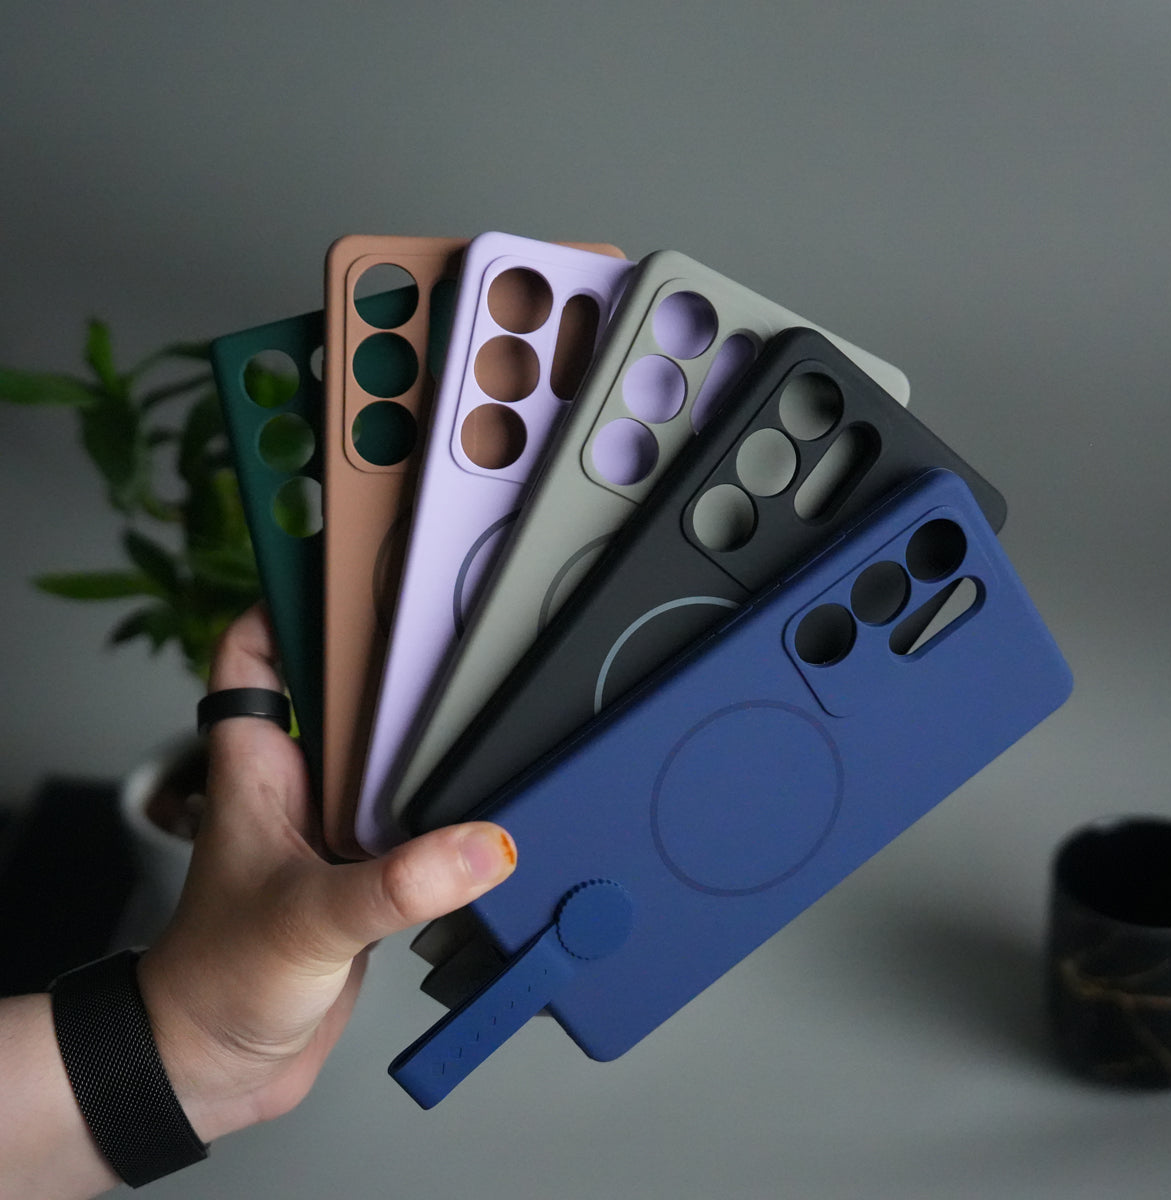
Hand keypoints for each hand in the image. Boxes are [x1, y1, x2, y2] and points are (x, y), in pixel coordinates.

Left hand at [137, 603, 516, 1141]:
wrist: (220, 1066)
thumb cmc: (217, 983)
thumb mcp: (309, 919)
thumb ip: (398, 883)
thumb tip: (482, 845)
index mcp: (257, 769)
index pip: (252, 653)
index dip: (286, 600)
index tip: (343, 567)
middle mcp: (295, 787)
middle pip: (336, 690)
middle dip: (384, 655)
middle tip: (443, 618)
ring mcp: (331, 827)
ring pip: (379, 752)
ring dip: (421, 731)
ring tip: (478, 693)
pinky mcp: (366, 869)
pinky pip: (410, 815)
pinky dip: (445, 802)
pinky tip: (483, 794)